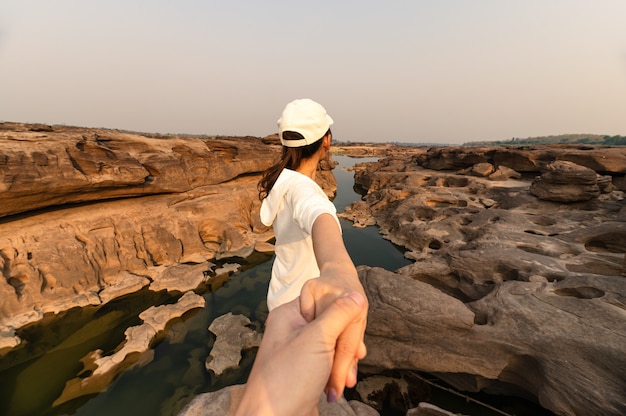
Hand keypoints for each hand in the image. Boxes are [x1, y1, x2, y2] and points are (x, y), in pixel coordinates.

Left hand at [235, 291, 366, 415]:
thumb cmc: (288, 378)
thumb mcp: (317, 338)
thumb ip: (338, 313)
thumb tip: (356, 295)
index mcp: (289, 315)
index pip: (326, 303)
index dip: (343, 317)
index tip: (355, 330)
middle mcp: (291, 331)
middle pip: (332, 326)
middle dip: (346, 345)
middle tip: (355, 358)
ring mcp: (298, 353)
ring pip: (333, 348)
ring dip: (343, 363)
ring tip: (347, 379)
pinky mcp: (305, 372)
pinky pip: (328, 365)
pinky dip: (337, 374)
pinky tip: (341, 385)